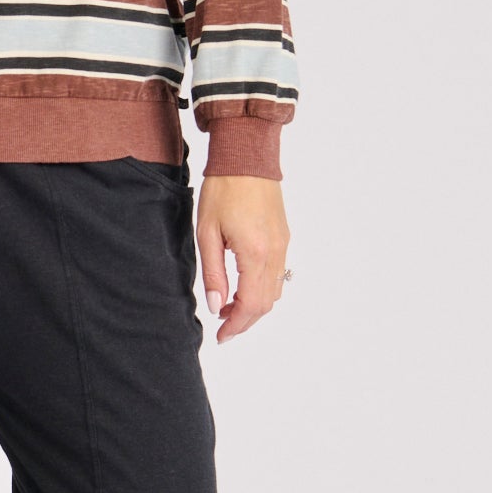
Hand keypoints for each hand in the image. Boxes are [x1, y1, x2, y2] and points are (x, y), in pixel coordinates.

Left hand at [196, 174, 290, 342]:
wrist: (247, 157)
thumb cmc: (223, 189)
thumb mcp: (207, 233)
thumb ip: (213, 274)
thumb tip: (217, 307)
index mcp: (255, 253)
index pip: (251, 305)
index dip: (236, 326)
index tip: (221, 336)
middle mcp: (275, 252)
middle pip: (267, 303)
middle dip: (246, 320)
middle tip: (223, 327)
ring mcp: (283, 244)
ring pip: (275, 291)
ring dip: (255, 305)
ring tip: (229, 307)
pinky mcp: (284, 237)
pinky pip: (279, 274)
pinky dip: (263, 289)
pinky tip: (243, 286)